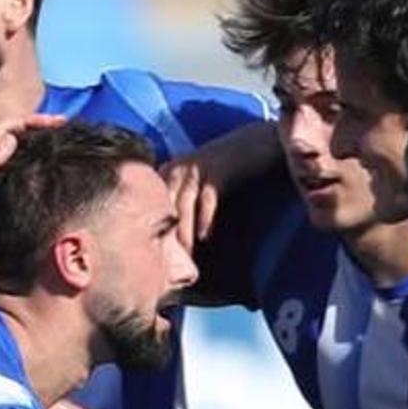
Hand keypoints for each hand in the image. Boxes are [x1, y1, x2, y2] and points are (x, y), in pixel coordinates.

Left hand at [0, 113, 65, 269]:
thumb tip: (10, 139)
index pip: (7, 127)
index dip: (32, 121)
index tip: (57, 122)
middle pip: (14, 135)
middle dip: (39, 129)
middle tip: (65, 130)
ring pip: (16, 152)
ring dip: (36, 146)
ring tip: (60, 146)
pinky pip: (16, 169)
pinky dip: (32, 164)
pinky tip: (46, 171)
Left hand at [160, 121, 278, 251]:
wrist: (257, 142)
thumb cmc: (227, 167)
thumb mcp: (197, 179)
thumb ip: (182, 199)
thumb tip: (175, 232)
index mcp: (167, 172)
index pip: (150, 206)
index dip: (149, 231)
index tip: (151, 257)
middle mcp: (176, 169)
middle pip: (163, 209)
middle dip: (163, 237)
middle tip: (164, 266)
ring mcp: (195, 169)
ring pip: (182, 207)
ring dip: (182, 234)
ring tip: (184, 259)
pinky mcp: (217, 171)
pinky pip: (207, 199)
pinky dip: (205, 219)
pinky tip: (205, 237)